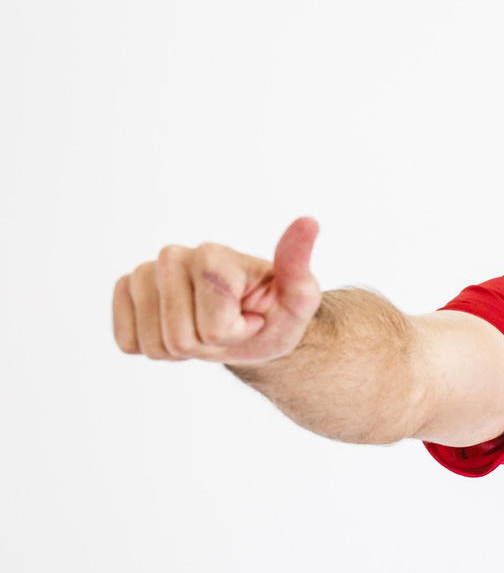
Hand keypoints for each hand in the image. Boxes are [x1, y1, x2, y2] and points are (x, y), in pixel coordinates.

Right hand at [112, 217, 322, 363]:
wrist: (251, 325)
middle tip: (228, 325)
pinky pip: (128, 342)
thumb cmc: (275, 312)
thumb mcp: (299, 297)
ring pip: (154, 344)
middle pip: (179, 338)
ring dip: (183, 350)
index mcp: (213, 254)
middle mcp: (173, 256)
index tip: (252, 316)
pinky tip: (178, 329)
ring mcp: (144, 273)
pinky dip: (156, 349)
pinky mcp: (125, 292)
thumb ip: (298, 264)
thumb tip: (309, 222)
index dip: (236, 333)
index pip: (213, 326)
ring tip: (205, 327)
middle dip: (209, 344)